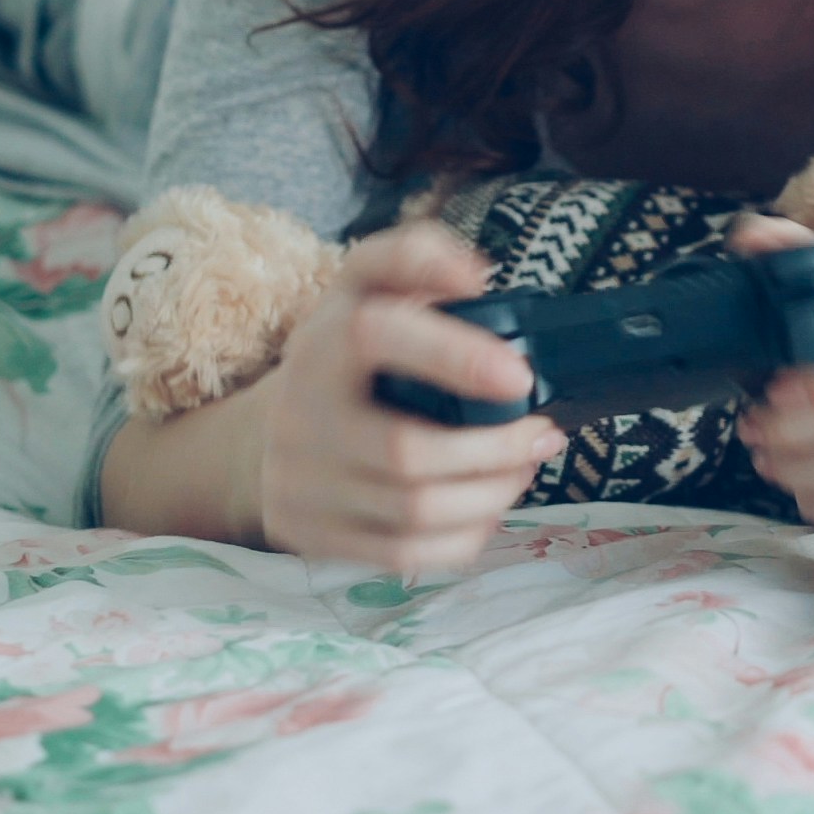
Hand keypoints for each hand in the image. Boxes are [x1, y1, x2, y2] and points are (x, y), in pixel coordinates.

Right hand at [255, 223, 564, 571]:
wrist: (270, 430)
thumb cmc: (346, 352)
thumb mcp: (366, 287)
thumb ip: (416, 258)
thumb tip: (476, 276)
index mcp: (322, 340)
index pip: (377, 335)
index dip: (453, 354)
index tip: (520, 376)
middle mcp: (301, 415)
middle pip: (407, 453)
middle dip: (498, 449)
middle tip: (543, 434)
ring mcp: (301, 484)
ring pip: (415, 512)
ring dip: (493, 493)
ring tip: (523, 467)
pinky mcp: (313, 536)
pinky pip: (404, 555)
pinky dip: (464, 536)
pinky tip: (487, 506)